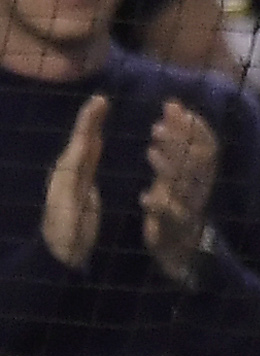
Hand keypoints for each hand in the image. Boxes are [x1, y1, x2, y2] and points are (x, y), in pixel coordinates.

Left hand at [43, 94, 107, 269]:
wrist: (61, 256)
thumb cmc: (65, 234)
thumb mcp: (69, 208)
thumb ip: (75, 180)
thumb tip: (84, 160)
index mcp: (68, 173)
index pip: (80, 140)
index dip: (88, 121)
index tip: (100, 101)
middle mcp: (71, 172)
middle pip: (83, 139)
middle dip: (91, 119)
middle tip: (102, 99)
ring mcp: (77, 180)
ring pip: (87, 147)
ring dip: (94, 128)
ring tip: (103, 111)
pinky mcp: (86, 190)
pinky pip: (91, 161)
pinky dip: (96, 146)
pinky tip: (101, 141)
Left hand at [141, 99, 219, 285]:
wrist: (184, 256)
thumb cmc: (177, 210)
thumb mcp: (178, 176)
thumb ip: (178, 148)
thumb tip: (174, 110)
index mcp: (200, 178)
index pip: (206, 148)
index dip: (195, 127)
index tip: (178, 106)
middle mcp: (198, 192)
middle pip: (195, 163)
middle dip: (181, 140)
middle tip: (161, 120)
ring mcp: (188, 212)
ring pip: (183, 187)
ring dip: (169, 168)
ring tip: (151, 149)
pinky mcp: (174, 232)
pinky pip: (170, 219)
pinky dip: (160, 207)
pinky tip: (146, 197)